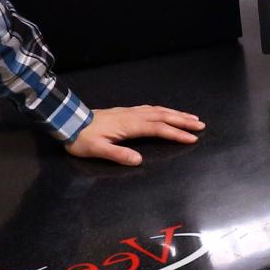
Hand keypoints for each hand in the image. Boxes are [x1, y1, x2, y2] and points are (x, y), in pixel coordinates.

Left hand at [65, 106, 205, 165]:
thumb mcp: (97, 150)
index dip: (176, 133)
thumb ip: (118, 155)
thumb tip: (139, 161)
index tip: (192, 138)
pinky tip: (167, 113)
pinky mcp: (125, 111)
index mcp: (129, 125)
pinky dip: (163, 110)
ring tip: (191, 118)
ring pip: (158, 110)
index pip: (158, 128)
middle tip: (201, 125)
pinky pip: (150, 109)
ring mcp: (129, 112)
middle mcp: (132, 116)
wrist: (69, 122)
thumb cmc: (82, 139)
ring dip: (176, 114)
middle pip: (163, 116)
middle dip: (183, 120)